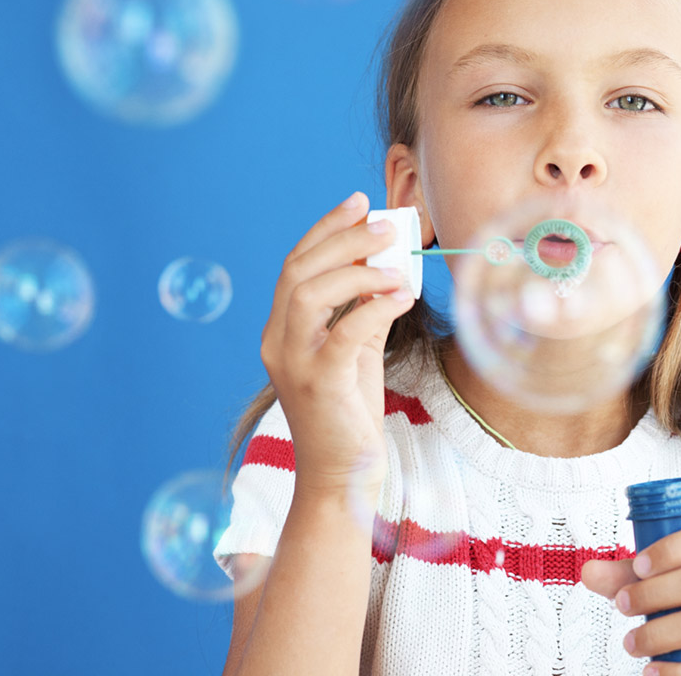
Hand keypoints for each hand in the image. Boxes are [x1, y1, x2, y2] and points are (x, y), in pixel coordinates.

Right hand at [259, 191, 415, 496]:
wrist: (342, 477)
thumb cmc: (349, 409)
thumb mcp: (356, 347)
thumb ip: (362, 305)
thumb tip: (388, 259)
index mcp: (281, 329)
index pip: (295, 263)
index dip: (326, 228)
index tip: (358, 203)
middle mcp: (277, 341)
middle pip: (298, 270)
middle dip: (342, 239)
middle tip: (385, 226)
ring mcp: (294, 364)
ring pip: (308, 293)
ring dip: (357, 270)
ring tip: (396, 266)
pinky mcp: (319, 385)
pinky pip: (344, 332)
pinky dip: (375, 307)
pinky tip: (403, 296)